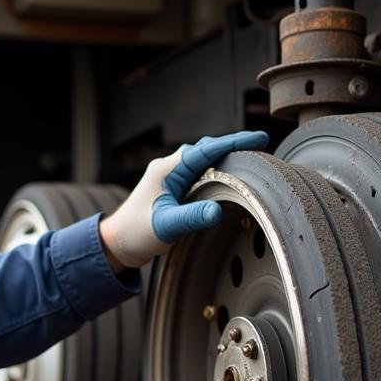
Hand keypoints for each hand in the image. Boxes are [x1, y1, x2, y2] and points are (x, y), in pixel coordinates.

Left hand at [99, 130, 268, 268]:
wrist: (118, 242)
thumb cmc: (137, 233)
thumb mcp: (166, 227)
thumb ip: (191, 217)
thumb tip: (216, 211)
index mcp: (168, 169)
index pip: (207, 149)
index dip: (235, 142)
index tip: (260, 138)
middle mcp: (170, 167)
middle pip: (208, 149)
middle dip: (235, 146)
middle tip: (262, 146)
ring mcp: (172, 176)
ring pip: (204, 160)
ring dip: (226, 157)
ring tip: (251, 160)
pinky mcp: (175, 187)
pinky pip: (201, 172)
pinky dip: (218, 171)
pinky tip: (231, 177)